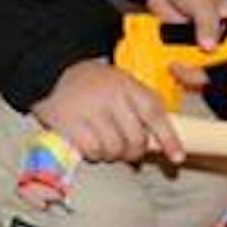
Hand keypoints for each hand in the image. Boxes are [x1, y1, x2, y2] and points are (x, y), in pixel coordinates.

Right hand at [32, 60, 182, 165]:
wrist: (50, 69)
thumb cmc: (93, 84)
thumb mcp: (122, 84)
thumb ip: (141, 107)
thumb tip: (163, 143)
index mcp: (126, 84)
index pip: (154, 113)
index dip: (168, 138)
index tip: (176, 157)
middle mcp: (109, 96)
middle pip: (135, 139)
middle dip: (134, 151)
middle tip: (128, 149)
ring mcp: (88, 110)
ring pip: (114, 149)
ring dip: (112, 154)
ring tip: (106, 144)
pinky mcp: (68, 123)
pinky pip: (92, 151)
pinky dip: (94, 153)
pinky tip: (90, 143)